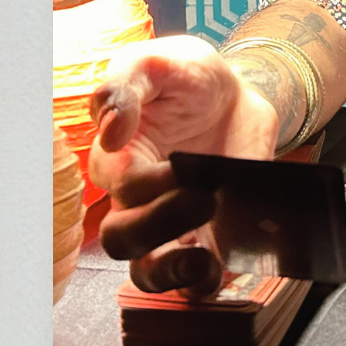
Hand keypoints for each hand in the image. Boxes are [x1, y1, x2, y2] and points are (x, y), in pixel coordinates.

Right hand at [88, 36, 279, 294]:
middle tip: (205, 198)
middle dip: (161, 226)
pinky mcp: (205, 241)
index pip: (122, 186)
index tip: (185, 166)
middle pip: (122, 239)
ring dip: (173, 274)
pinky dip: (207, 282)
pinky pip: (195, 280)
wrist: (234, 94)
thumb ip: (123, 87)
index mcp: (118, 159)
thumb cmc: (185, 77)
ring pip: (148, 273)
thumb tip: (110, 131)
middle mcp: (136, 202)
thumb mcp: (155, 63)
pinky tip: (224, 268)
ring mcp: (169, 227)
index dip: (151, 184)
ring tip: (204, 261)